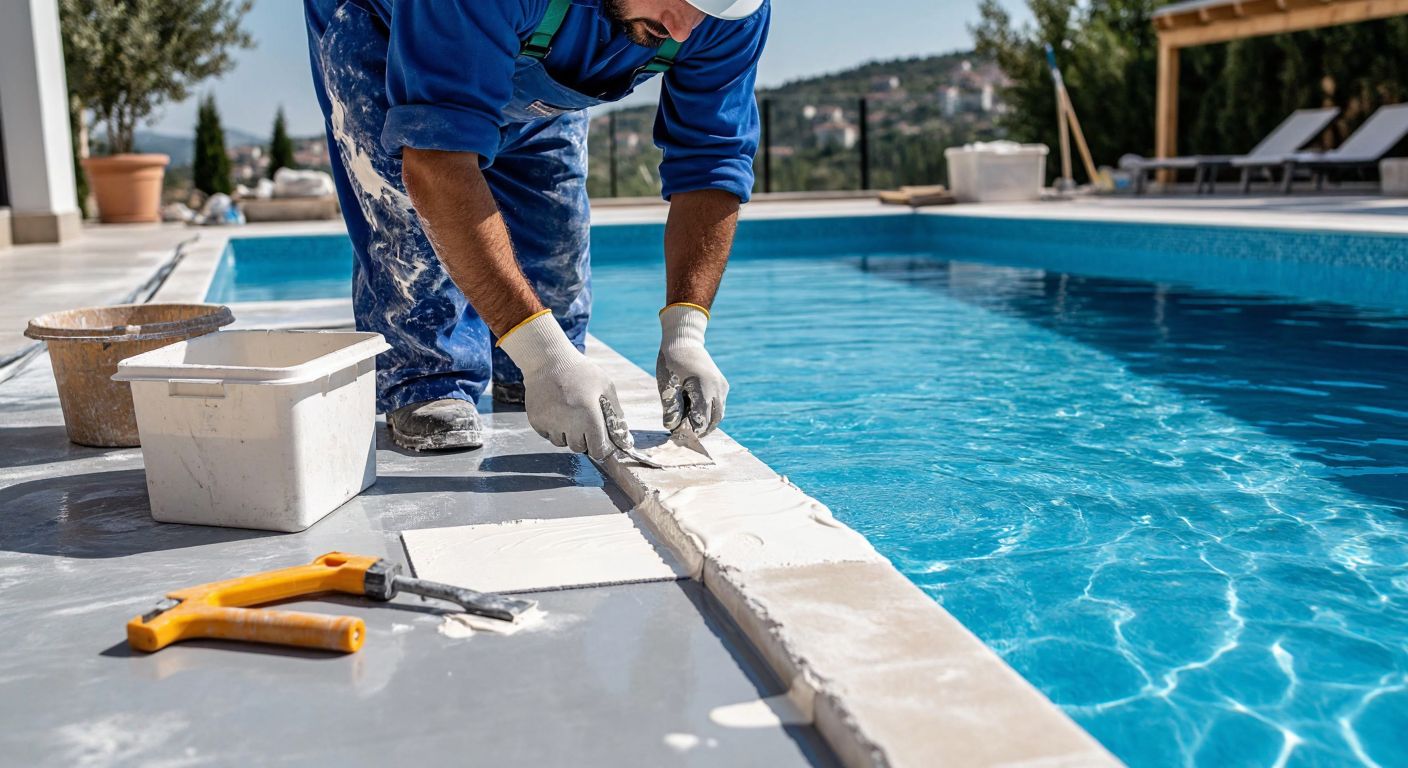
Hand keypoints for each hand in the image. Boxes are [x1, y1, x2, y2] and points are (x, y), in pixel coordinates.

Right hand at [498, 312, 630, 460]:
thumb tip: (623, 436)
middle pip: (578, 447)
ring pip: (561, 442)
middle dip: (583, 439)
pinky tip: (555, 411)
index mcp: (589, 418)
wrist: (548, 360)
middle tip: (582, 421)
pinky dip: (552, 428)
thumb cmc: (581, 372)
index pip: (597, 450)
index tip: (599, 442)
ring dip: (566, 434)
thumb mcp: (605, 386)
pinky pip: (547, 435)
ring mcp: (550, 424)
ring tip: (568, 414)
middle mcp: (569, 425)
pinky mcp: (536, 421)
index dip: (600, 448)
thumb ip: (616, 412)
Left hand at [656, 304, 727, 436]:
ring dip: (704, 422)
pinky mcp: (722, 385)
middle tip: (681, 433)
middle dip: (699, 430)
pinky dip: (707, 412)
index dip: (689, 431)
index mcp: (705, 388)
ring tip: (685, 421)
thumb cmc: (672, 361)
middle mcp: (718, 389)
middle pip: (713, 421)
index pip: (701, 421)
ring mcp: (722, 387)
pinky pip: (717, 405)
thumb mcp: (667, 385)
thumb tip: (671, 428)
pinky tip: (691, 409)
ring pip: (718, 415)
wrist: (684, 340)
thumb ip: (671, 407)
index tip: (675, 434)